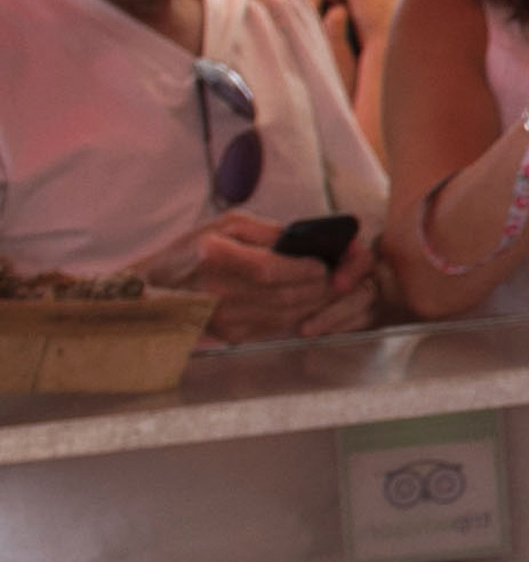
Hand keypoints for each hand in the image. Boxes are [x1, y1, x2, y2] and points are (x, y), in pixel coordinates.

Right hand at [187, 211, 377, 344]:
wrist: (158, 289)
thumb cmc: (193, 250)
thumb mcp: (226, 225)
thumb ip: (270, 232)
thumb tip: (314, 241)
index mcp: (214, 257)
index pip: (271, 269)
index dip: (304, 269)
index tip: (324, 264)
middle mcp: (218, 292)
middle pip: (285, 296)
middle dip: (320, 287)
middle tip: (338, 276)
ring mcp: (224, 318)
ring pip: (288, 315)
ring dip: (315, 302)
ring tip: (327, 287)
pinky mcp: (232, 336)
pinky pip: (278, 326)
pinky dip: (297, 314)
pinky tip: (304, 302)